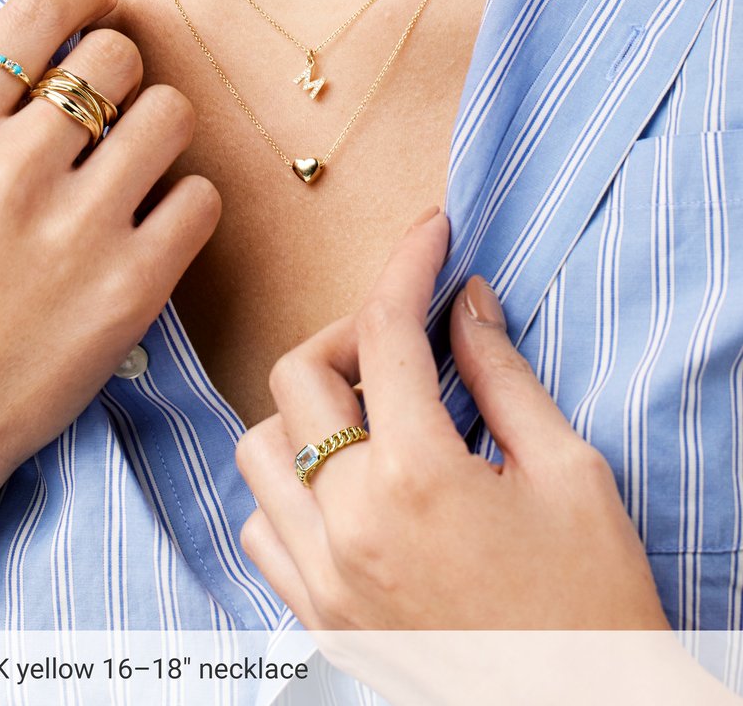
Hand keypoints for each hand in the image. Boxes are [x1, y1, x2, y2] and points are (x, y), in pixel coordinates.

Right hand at [0, 0, 220, 628]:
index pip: (36, 14)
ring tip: (140, 167)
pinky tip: (157, 225)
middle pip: (117, 56)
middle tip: (116, 109)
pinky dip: (187, 202)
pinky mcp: (133, 286)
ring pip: (171, 114)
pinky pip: (202, 197)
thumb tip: (61, 60)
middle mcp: (12, 168)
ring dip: (162, 130)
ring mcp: (77, 228)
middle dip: (124, 72)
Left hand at [236, 209, 667, 631]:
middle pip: (297, 376)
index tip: (428, 236)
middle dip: (345, 337)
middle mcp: (350, 522)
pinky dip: (288, 489)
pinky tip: (342, 489)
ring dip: (304, 414)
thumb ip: (503, 374)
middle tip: (398, 345)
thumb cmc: (593, 601)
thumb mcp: (568, 472)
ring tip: (366, 419)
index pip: (387, 331)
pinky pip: (262, 526)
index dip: (408, 265)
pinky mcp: (318, 615)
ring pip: (260, 448)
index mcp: (417, 476)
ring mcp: (323, 575)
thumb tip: (464, 303)